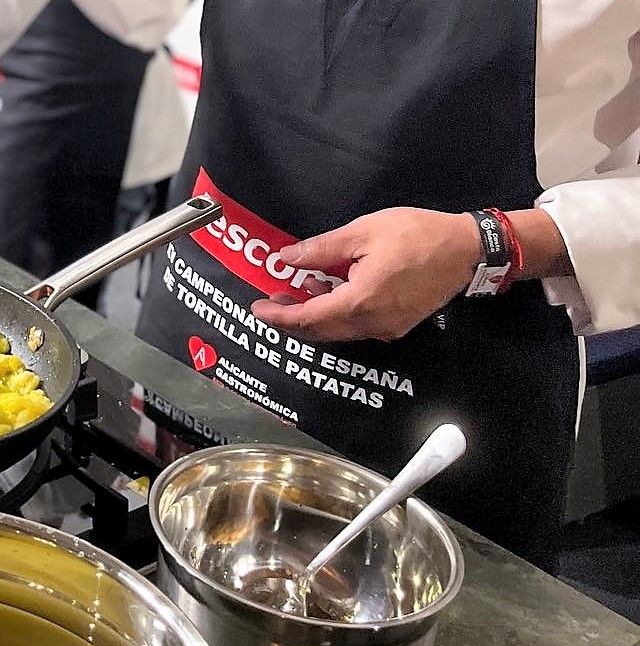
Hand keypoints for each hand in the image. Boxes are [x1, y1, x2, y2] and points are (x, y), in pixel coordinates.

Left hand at [251, 208, 479, 341]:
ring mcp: (386, 327)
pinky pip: (357, 326)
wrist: (469, 249)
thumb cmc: (417, 234)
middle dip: (291, 318)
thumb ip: (321, 250)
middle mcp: (371, 323)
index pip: (308, 319)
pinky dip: (337, 313)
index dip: (279, 315)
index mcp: (360, 301)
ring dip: (314, 315)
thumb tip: (286, 258)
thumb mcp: (363, 232)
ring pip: (338, 331)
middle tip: (273, 299)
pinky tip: (331, 290)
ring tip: (300, 288)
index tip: (257, 308)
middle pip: (320, 331)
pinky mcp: (397, 324)